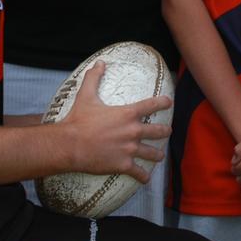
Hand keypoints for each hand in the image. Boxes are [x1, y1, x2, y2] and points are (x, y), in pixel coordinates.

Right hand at [62, 60, 172, 179]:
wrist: (70, 144)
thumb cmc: (78, 120)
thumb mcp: (86, 96)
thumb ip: (94, 78)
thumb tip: (99, 62)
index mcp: (128, 113)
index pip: (152, 105)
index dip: (163, 102)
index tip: (170, 102)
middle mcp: (133, 131)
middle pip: (158, 131)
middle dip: (164, 131)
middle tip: (167, 132)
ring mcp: (130, 149)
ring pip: (152, 153)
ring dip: (157, 154)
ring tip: (159, 156)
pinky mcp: (123, 164)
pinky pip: (139, 173)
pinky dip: (143, 176)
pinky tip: (145, 178)